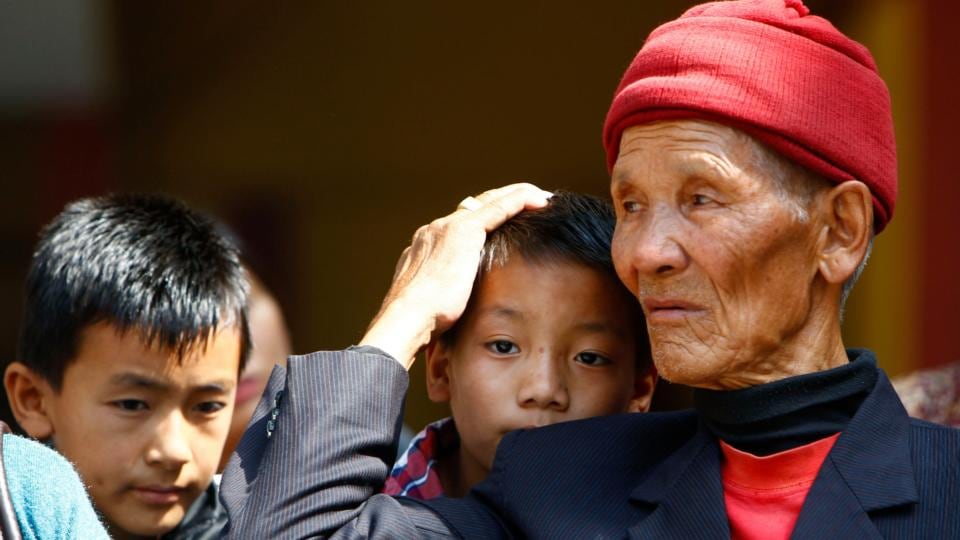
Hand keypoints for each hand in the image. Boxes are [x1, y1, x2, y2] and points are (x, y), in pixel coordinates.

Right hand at [359, 183, 550, 367]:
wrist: (407, 318)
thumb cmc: (420, 323)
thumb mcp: (432, 305)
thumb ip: (443, 297)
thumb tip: (452, 312)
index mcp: (426, 247)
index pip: (460, 225)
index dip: (485, 221)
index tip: (505, 224)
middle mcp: (435, 229)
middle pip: (475, 206)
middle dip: (503, 202)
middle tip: (531, 202)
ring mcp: (448, 227)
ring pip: (490, 201)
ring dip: (518, 196)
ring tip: (541, 199)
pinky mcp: (464, 231)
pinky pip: (501, 206)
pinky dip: (522, 200)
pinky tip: (542, 200)